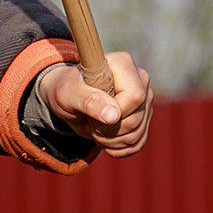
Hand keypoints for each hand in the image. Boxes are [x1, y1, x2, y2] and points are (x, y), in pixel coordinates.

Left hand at [38, 52, 152, 158]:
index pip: (134, 97)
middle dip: (107, 130)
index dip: (114, 113)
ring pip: (136, 134)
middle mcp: (140, 80)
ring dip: (110, 141)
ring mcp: (145, 100)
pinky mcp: (144, 118)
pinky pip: (137, 143)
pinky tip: (103, 138)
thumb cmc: (68, 90)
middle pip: (135, 119)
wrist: (70, 99)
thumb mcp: (69, 94)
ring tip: (94, 127)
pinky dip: (117, 148)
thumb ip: (89, 101)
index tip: (91, 113)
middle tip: (89, 121)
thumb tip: (113, 116)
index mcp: (124, 64)